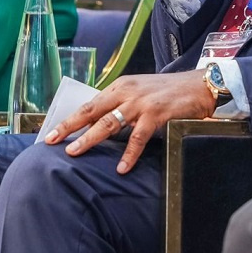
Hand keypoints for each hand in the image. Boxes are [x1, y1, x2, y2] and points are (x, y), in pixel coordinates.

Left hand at [44, 71, 216, 172]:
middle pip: (91, 111)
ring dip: (90, 138)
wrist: (200, 86)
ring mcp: (141, 103)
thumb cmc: (170, 92)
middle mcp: (127, 92)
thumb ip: (122, 105)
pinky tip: (121, 167)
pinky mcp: (157, 114)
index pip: (89, 104)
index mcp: (121, 86)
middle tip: (51, 141)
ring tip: (75, 152)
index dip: (69, 118)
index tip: (51, 132)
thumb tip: (99, 125)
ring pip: (109, 123)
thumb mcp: (141, 93)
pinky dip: (129, 153)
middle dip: (69, 127)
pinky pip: (138, 137)